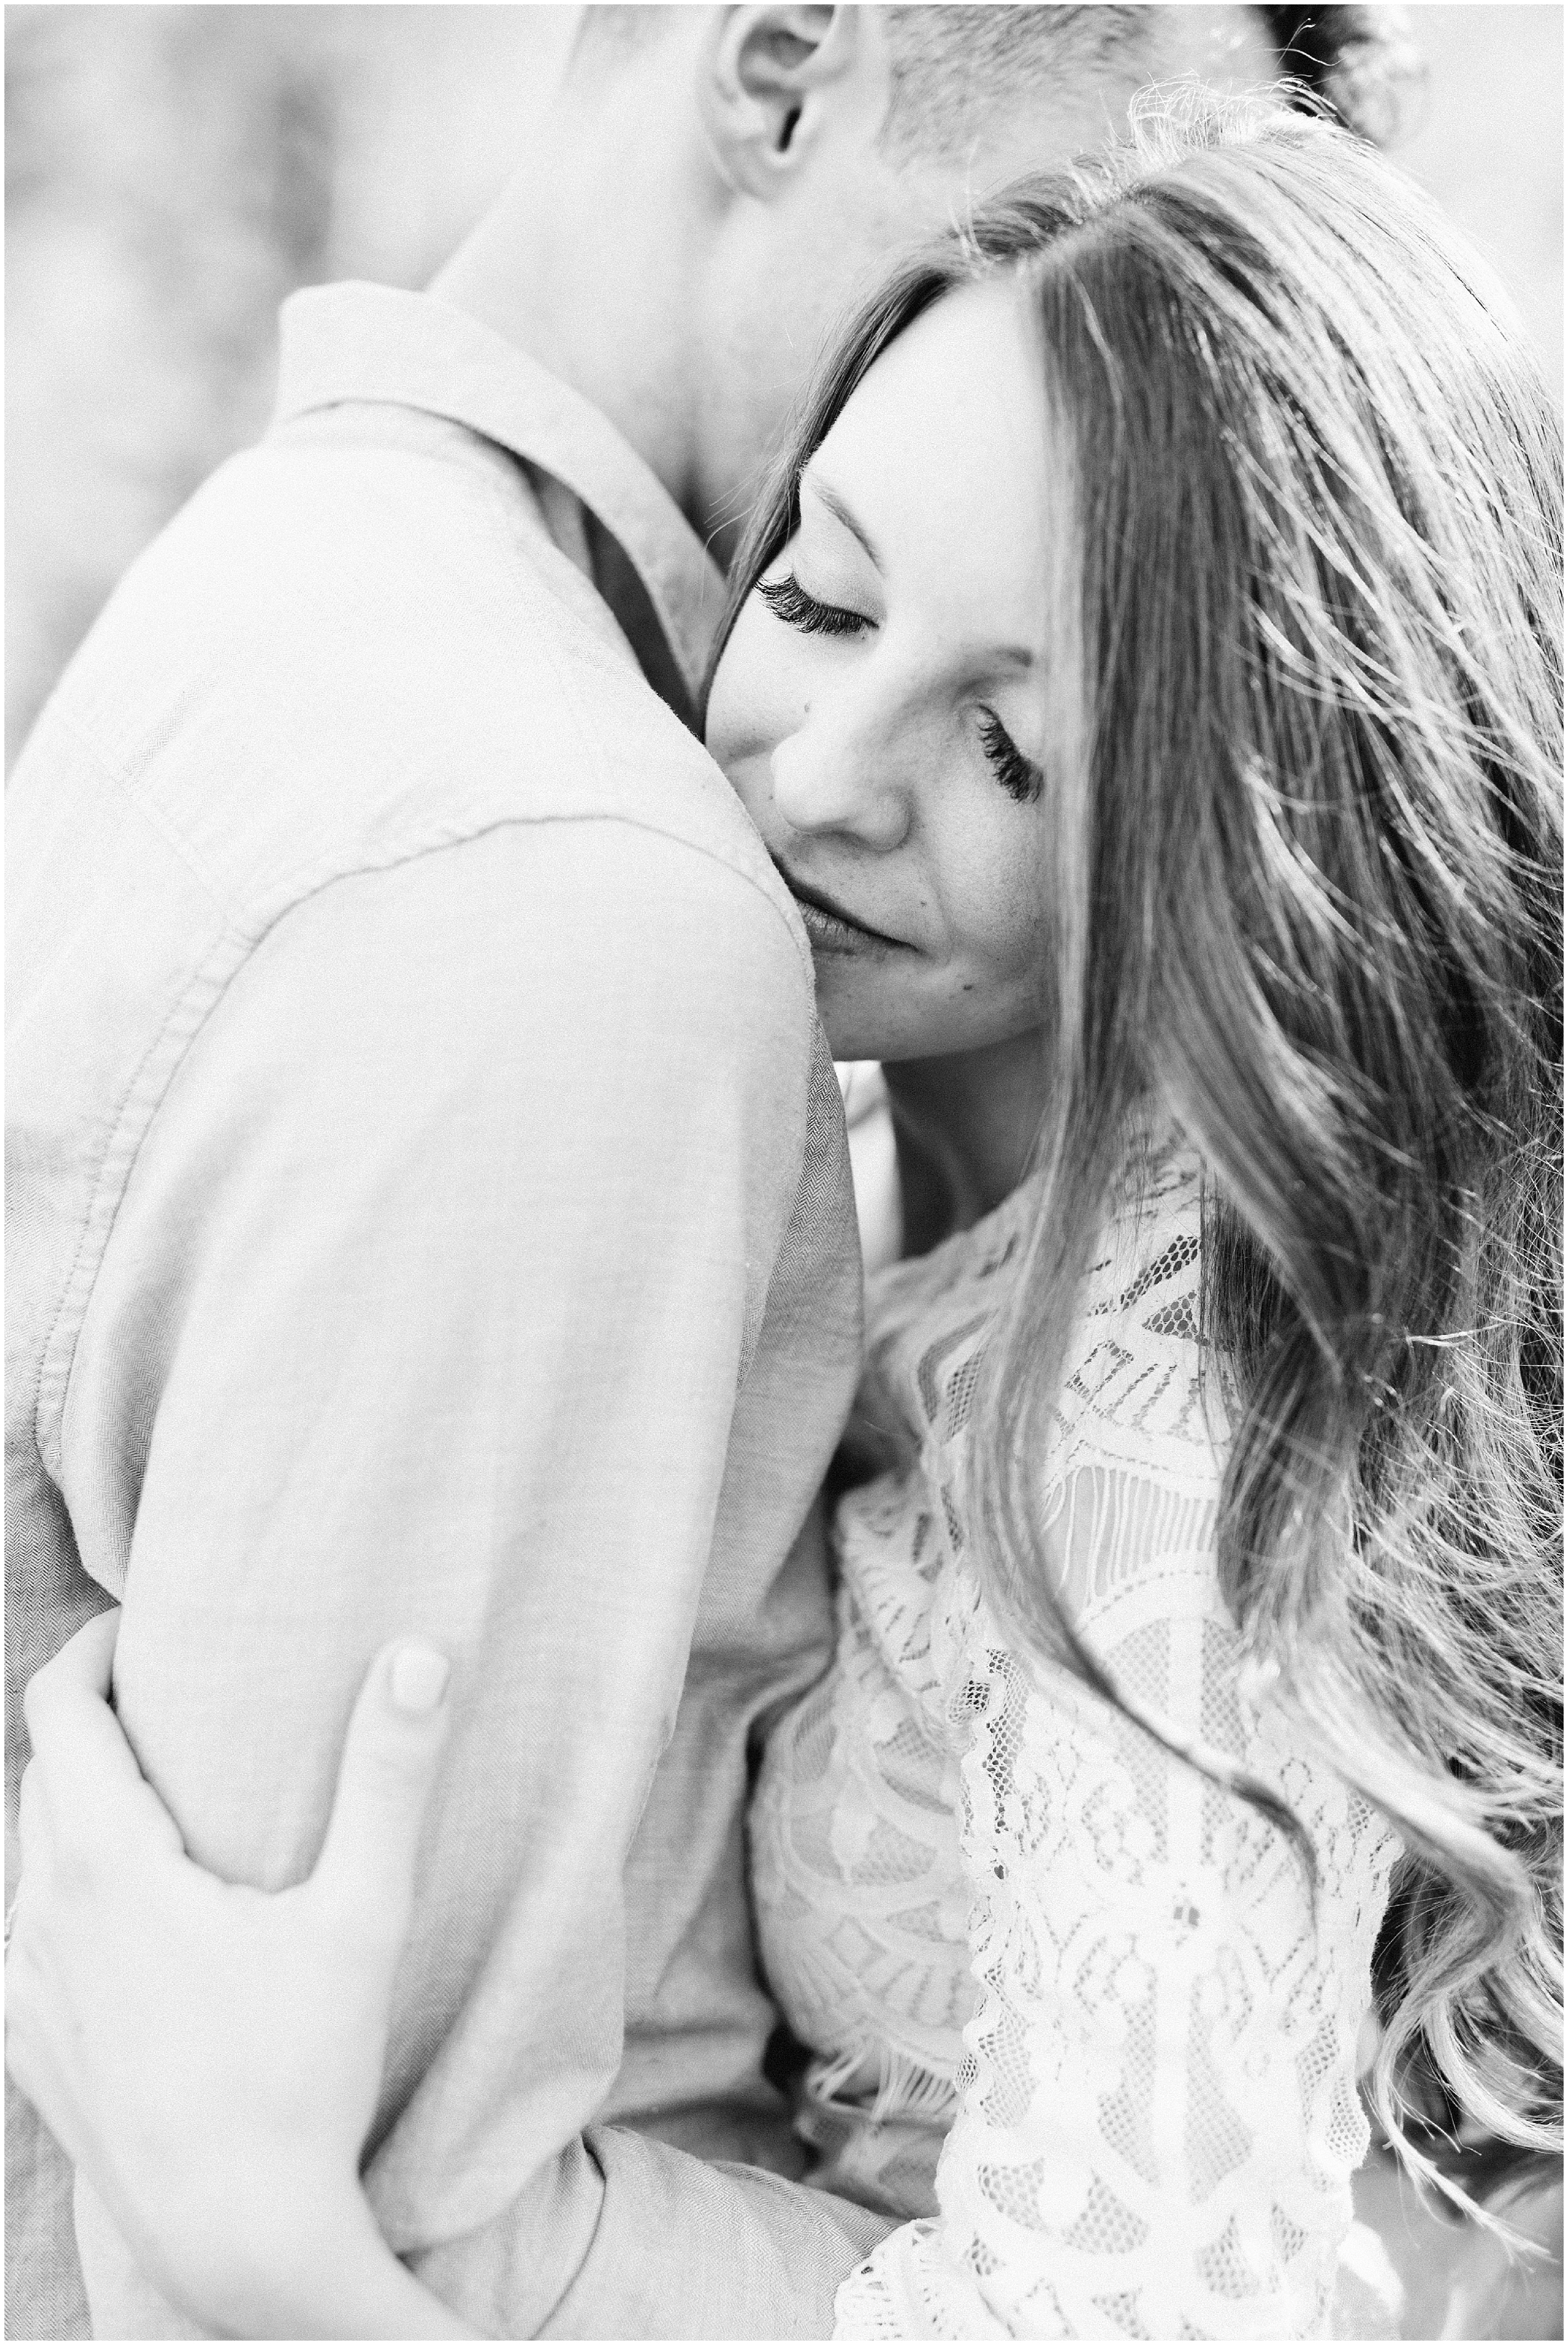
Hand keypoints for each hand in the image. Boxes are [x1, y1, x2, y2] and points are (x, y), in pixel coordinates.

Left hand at [6, 1612, 456, 2337]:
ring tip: (154, 1798)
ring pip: (23, 1852)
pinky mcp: (24, 2047)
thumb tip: (419, 1656)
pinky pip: (20, 1932)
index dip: (94, 1649)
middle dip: (97, 1721)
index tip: (145, 1629)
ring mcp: (22, 1989)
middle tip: (175, 1703)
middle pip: (42, 1771)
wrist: (235, 2239)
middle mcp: (40, 1915)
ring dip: (75, 1807)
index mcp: (104, 1863)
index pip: (57, 1707)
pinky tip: (119, 1913)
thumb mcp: (361, 1915)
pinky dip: (57, 1891)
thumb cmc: (301, 2076)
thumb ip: (386, 1776)